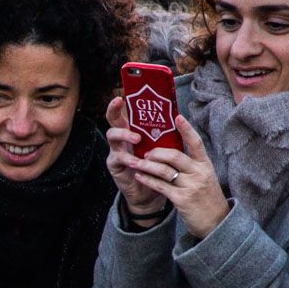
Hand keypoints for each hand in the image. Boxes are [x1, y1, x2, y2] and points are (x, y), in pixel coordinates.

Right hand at [104, 96, 167, 217]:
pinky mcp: (114, 165)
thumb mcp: (161, 147)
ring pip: (112, 137)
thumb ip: (163, 133)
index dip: (121, 104)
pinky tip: (135, 161)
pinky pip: (118, 158)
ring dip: (124, 135)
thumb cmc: (157, 166)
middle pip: (112, 120)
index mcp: (132, 130)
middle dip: (113, 111)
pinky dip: (127, 159)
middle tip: (119, 104)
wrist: (150, 191)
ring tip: (136, 138)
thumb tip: (176, 114)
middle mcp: (121, 138)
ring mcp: (115, 150)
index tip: (122, 96)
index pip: (124, 113)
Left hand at [136, 116, 230, 238]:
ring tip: (135, 162)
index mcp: (205, 165)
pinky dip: (148, 180)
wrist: (215, 222)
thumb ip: (192, 165)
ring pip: (164, 170)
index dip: (186, 129)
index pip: (196, 143)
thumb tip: (172, 152)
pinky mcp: (181, 199)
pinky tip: (139, 175)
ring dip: (147, 165)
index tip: (177, 116)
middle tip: (145, 152)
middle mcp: (199, 173)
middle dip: (156, 152)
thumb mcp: (205, 178)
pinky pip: (160, 186)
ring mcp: (190, 186)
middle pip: (174, 156)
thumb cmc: (207, 198)